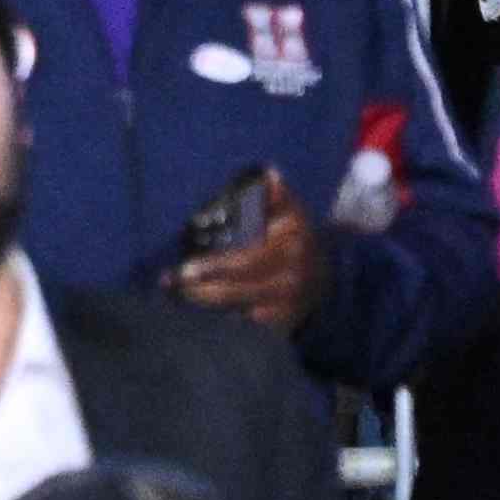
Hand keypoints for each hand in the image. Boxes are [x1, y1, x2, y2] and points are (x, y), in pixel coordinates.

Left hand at [166, 172, 325, 335]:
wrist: (327, 280)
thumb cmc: (295, 238)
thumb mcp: (291, 212)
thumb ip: (276, 195)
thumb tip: (270, 173)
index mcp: (291, 243)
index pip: (247, 260)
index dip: (215, 267)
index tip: (186, 269)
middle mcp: (291, 276)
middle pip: (239, 288)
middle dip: (202, 289)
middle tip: (172, 283)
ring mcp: (288, 305)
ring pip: (239, 309)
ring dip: (205, 305)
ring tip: (175, 294)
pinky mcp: (283, 325)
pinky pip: (247, 325)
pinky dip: (221, 320)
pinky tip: (197, 314)